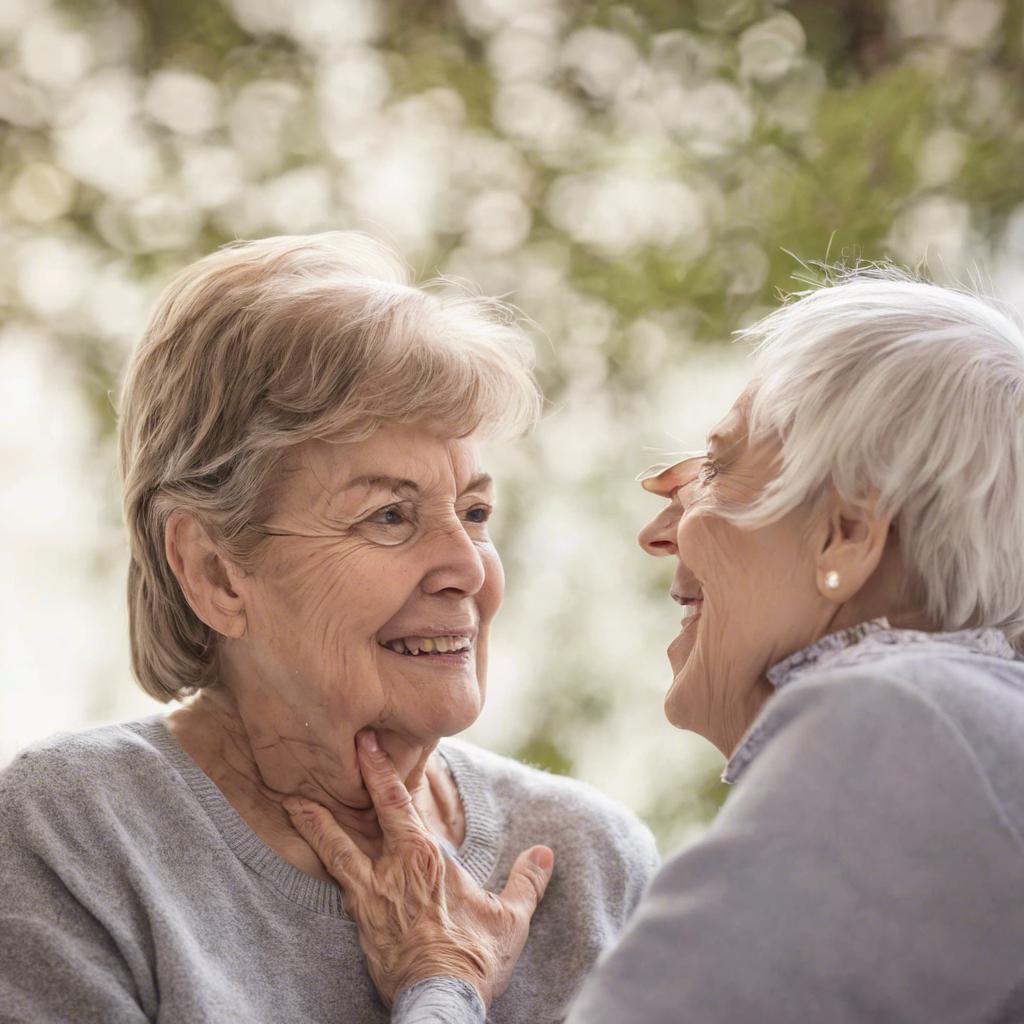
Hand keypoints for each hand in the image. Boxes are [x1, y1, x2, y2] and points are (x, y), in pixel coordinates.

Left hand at [282, 731, 554, 1008]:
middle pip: (362, 816)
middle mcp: (393, 868)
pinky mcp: (361, 922)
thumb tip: (545, 854)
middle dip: (349, 781)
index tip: (365, 743)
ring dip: (314, 823)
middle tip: (329, 753)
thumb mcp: (510, 917)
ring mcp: (371, 895)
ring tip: (294, 802)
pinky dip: (326, 865)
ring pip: (335, 849)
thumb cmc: (475, 957)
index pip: (397, 802)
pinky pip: (339, 885)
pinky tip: (315, 858)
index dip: (378, 770)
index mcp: (427, 857)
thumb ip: (527, 880)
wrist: (441, 1001)